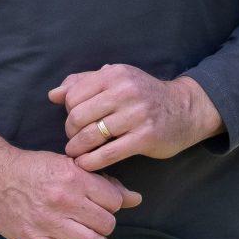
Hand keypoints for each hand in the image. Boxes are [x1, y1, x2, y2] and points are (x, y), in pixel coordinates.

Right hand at [0, 121, 140, 238]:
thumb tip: (134, 198)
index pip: (114, 200)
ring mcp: (48, 223)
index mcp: (74, 178)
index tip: (105, 204)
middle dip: (105, 224)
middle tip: (96, 221)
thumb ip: (102, 181)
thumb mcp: (68, 164)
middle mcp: (64, 201)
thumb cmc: (32, 167)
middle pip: (106, 223)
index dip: (114, 203)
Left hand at [54, 66, 222, 171]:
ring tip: (76, 153)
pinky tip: (86, 164)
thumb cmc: (144, 95)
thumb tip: (53, 94)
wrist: (185, 109)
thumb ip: (84, 83)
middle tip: (73, 139)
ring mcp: (136, 115)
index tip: (75, 120)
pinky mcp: (145, 138)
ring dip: (77, 149)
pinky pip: (108, 153)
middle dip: (70, 132)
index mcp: (114, 74)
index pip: (73, 95)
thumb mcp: (117, 80)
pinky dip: (91, 162)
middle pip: (78, 116)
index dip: (68, 111)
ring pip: (91, 136)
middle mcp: (125, 91)